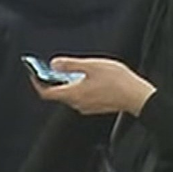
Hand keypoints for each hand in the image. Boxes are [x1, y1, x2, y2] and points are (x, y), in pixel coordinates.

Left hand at [34, 57, 155, 115]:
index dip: (37, 82)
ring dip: (68, 84)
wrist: (137, 97)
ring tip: (76, 71)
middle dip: (54, 80)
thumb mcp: (91, 66)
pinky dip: (80, 88)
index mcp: (73, 93)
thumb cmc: (118, 82)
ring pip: (70, 95)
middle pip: (58, 94)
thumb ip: (70, 64)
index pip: (46, 92)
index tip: (35, 73)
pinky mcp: (96, 107)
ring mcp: (87, 107)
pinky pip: (82, 98)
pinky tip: (90, 79)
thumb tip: (54, 63)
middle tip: (56, 68)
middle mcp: (77, 103)